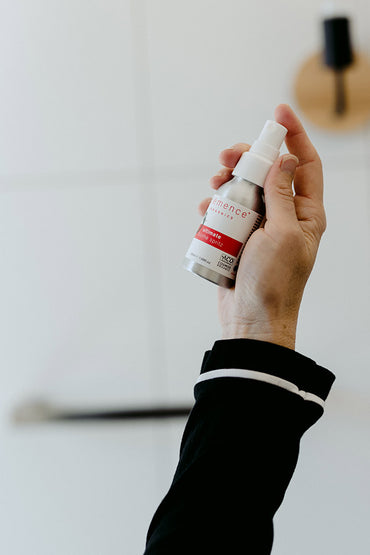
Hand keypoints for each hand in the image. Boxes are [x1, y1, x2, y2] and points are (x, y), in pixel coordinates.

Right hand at [199, 104, 325, 349]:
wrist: (251, 319)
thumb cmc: (273, 282)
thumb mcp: (283, 234)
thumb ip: (283, 196)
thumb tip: (285, 160)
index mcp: (305, 214)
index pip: (305, 165)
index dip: (294, 136)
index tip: (278, 113)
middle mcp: (284, 216)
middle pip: (267, 174)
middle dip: (247, 159)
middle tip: (227, 157)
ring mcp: (260, 228)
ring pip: (244, 191)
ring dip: (227, 183)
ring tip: (214, 187)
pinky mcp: (239, 239)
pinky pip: (227, 213)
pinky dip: (215, 207)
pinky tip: (205, 211)